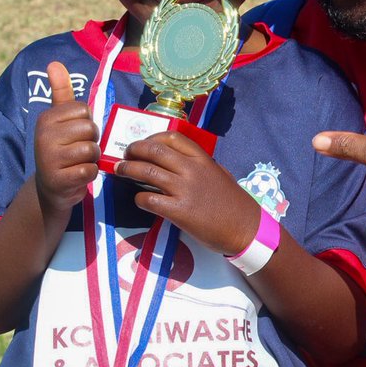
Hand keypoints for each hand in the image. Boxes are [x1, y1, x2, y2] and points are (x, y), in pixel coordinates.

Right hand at [34, 61, 99, 215]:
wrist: (50, 187)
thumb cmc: (61, 148)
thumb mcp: (59, 119)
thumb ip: (61, 92)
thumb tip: (54, 63)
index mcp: (46, 118)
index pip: (85, 111)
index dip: (87, 123)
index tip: (76, 133)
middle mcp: (44, 135)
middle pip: (90, 129)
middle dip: (92, 141)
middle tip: (79, 150)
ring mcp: (49, 158)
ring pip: (91, 150)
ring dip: (91, 159)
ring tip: (78, 162)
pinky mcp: (58, 179)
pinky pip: (89, 170)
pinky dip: (88, 174)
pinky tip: (76, 175)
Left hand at [114, 132, 261, 255]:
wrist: (245, 228)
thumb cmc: (233, 203)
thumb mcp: (218, 174)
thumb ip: (198, 166)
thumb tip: (175, 163)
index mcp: (202, 159)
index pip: (170, 138)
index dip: (150, 138)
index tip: (142, 144)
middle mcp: (191, 170)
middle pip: (153, 151)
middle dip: (133, 151)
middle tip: (124, 156)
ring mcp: (184, 190)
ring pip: (146, 172)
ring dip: (128, 170)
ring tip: (120, 171)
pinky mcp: (179, 211)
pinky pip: (149, 200)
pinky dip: (139, 198)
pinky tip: (139, 200)